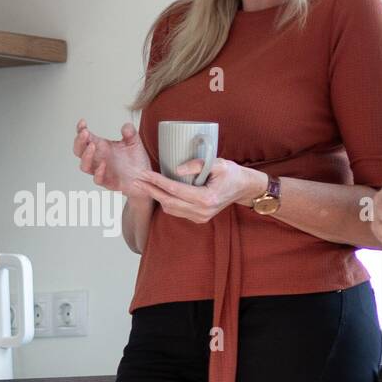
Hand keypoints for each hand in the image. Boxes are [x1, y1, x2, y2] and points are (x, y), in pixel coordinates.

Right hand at [73, 119, 152, 199]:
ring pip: (85, 166)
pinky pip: (98, 180)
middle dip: (79, 141)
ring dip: (86, 156)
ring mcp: (102, 171)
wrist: (145, 178)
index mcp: (101, 147)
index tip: (82, 122)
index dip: (80, 130)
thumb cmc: (136, 161)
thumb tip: (126, 126)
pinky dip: (98, 172)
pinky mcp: (109, 182)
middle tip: (84, 132)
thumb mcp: (134, 142)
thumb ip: (131, 133)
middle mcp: (98, 159)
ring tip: (92, 145)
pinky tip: (103, 164)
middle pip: (79, 151)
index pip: (85, 138)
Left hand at [133, 158, 265, 223]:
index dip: (157, 181)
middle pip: (168, 202)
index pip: (175, 189)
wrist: (244, 188)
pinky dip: (166, 201)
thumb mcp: (218, 163)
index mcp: (206, 198)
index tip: (144, 173)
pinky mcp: (198, 219)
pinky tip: (158, 191)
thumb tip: (176, 169)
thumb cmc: (232, 173)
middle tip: (136, 180)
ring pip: (170, 209)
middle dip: (151, 190)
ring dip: (157, 197)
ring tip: (144, 185)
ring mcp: (200, 217)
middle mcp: (202, 211)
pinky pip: (177, 211)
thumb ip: (197, 165)